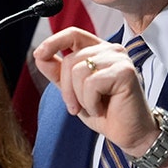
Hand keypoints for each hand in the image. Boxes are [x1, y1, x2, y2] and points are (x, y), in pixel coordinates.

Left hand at [33, 26, 157, 155]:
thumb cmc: (106, 112)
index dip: (53, 41)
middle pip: (71, 59)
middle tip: (76, 107)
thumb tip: (39, 55)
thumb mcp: (74, 92)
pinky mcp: (125, 72)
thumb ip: (58, 73)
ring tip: (94, 107)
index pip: (73, 34)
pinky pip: (92, 83)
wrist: (129, 133)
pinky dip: (91, 102)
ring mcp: (120, 59)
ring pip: (79, 71)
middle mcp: (111, 50)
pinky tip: (102, 108)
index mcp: (99, 51)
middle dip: (67, 88)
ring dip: (80, 97)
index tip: (39, 54)